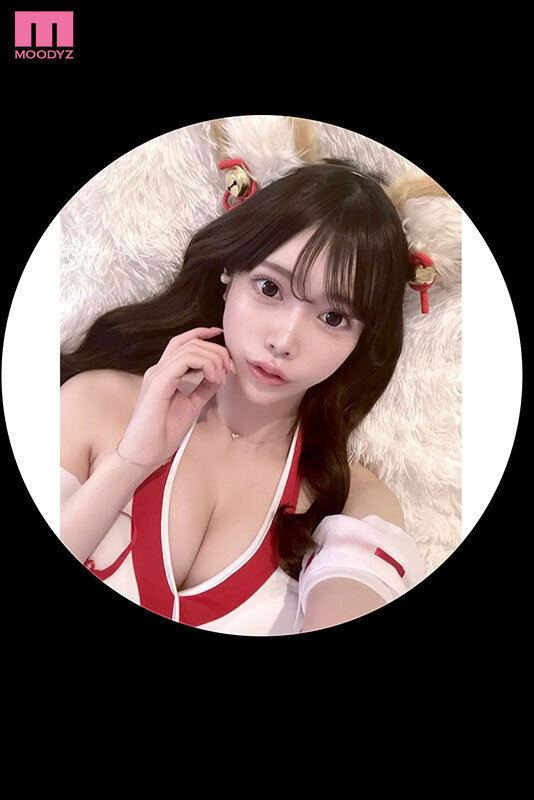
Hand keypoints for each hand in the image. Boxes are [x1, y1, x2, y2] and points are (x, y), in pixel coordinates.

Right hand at [118, 327, 233, 465]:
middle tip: (229, 370)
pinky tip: (214, 379)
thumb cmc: (163, 433)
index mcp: (164, 373)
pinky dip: (205, 365)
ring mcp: (156, 374)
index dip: (202, 334)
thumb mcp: (191, 405)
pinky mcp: (158, 383)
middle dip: (216, 351)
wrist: (145, 452)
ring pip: (190, 348)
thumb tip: (219, 375)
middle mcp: (158, 369)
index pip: (182, 342)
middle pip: (190, 342)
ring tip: (221, 377)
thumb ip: (203, 388)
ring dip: (213, 358)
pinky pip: (184, 360)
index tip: (220, 336)